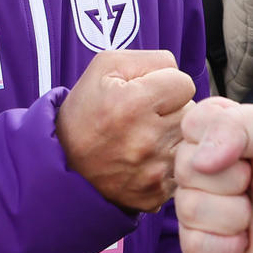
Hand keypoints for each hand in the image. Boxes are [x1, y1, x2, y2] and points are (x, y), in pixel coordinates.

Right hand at [57, 50, 194, 212]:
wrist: (61, 163)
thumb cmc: (85, 110)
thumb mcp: (104, 67)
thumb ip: (149, 58)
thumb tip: (177, 69)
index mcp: (133, 104)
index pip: (185, 83)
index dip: (168, 83)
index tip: (150, 91)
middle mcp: (146, 140)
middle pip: (191, 112)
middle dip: (173, 109)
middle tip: (147, 114)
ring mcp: (153, 171)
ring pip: (189, 140)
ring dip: (173, 135)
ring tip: (146, 135)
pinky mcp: (156, 194)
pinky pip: (182, 167)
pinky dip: (169, 161)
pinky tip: (146, 158)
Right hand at [174, 98, 252, 252]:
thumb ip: (235, 124)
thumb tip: (199, 161)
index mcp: (215, 134)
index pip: (191, 124)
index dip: (221, 139)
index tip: (252, 151)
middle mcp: (199, 170)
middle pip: (185, 168)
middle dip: (232, 180)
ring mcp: (196, 210)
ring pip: (189, 209)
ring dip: (234, 216)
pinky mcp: (199, 250)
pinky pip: (195, 247)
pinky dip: (227, 248)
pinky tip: (245, 243)